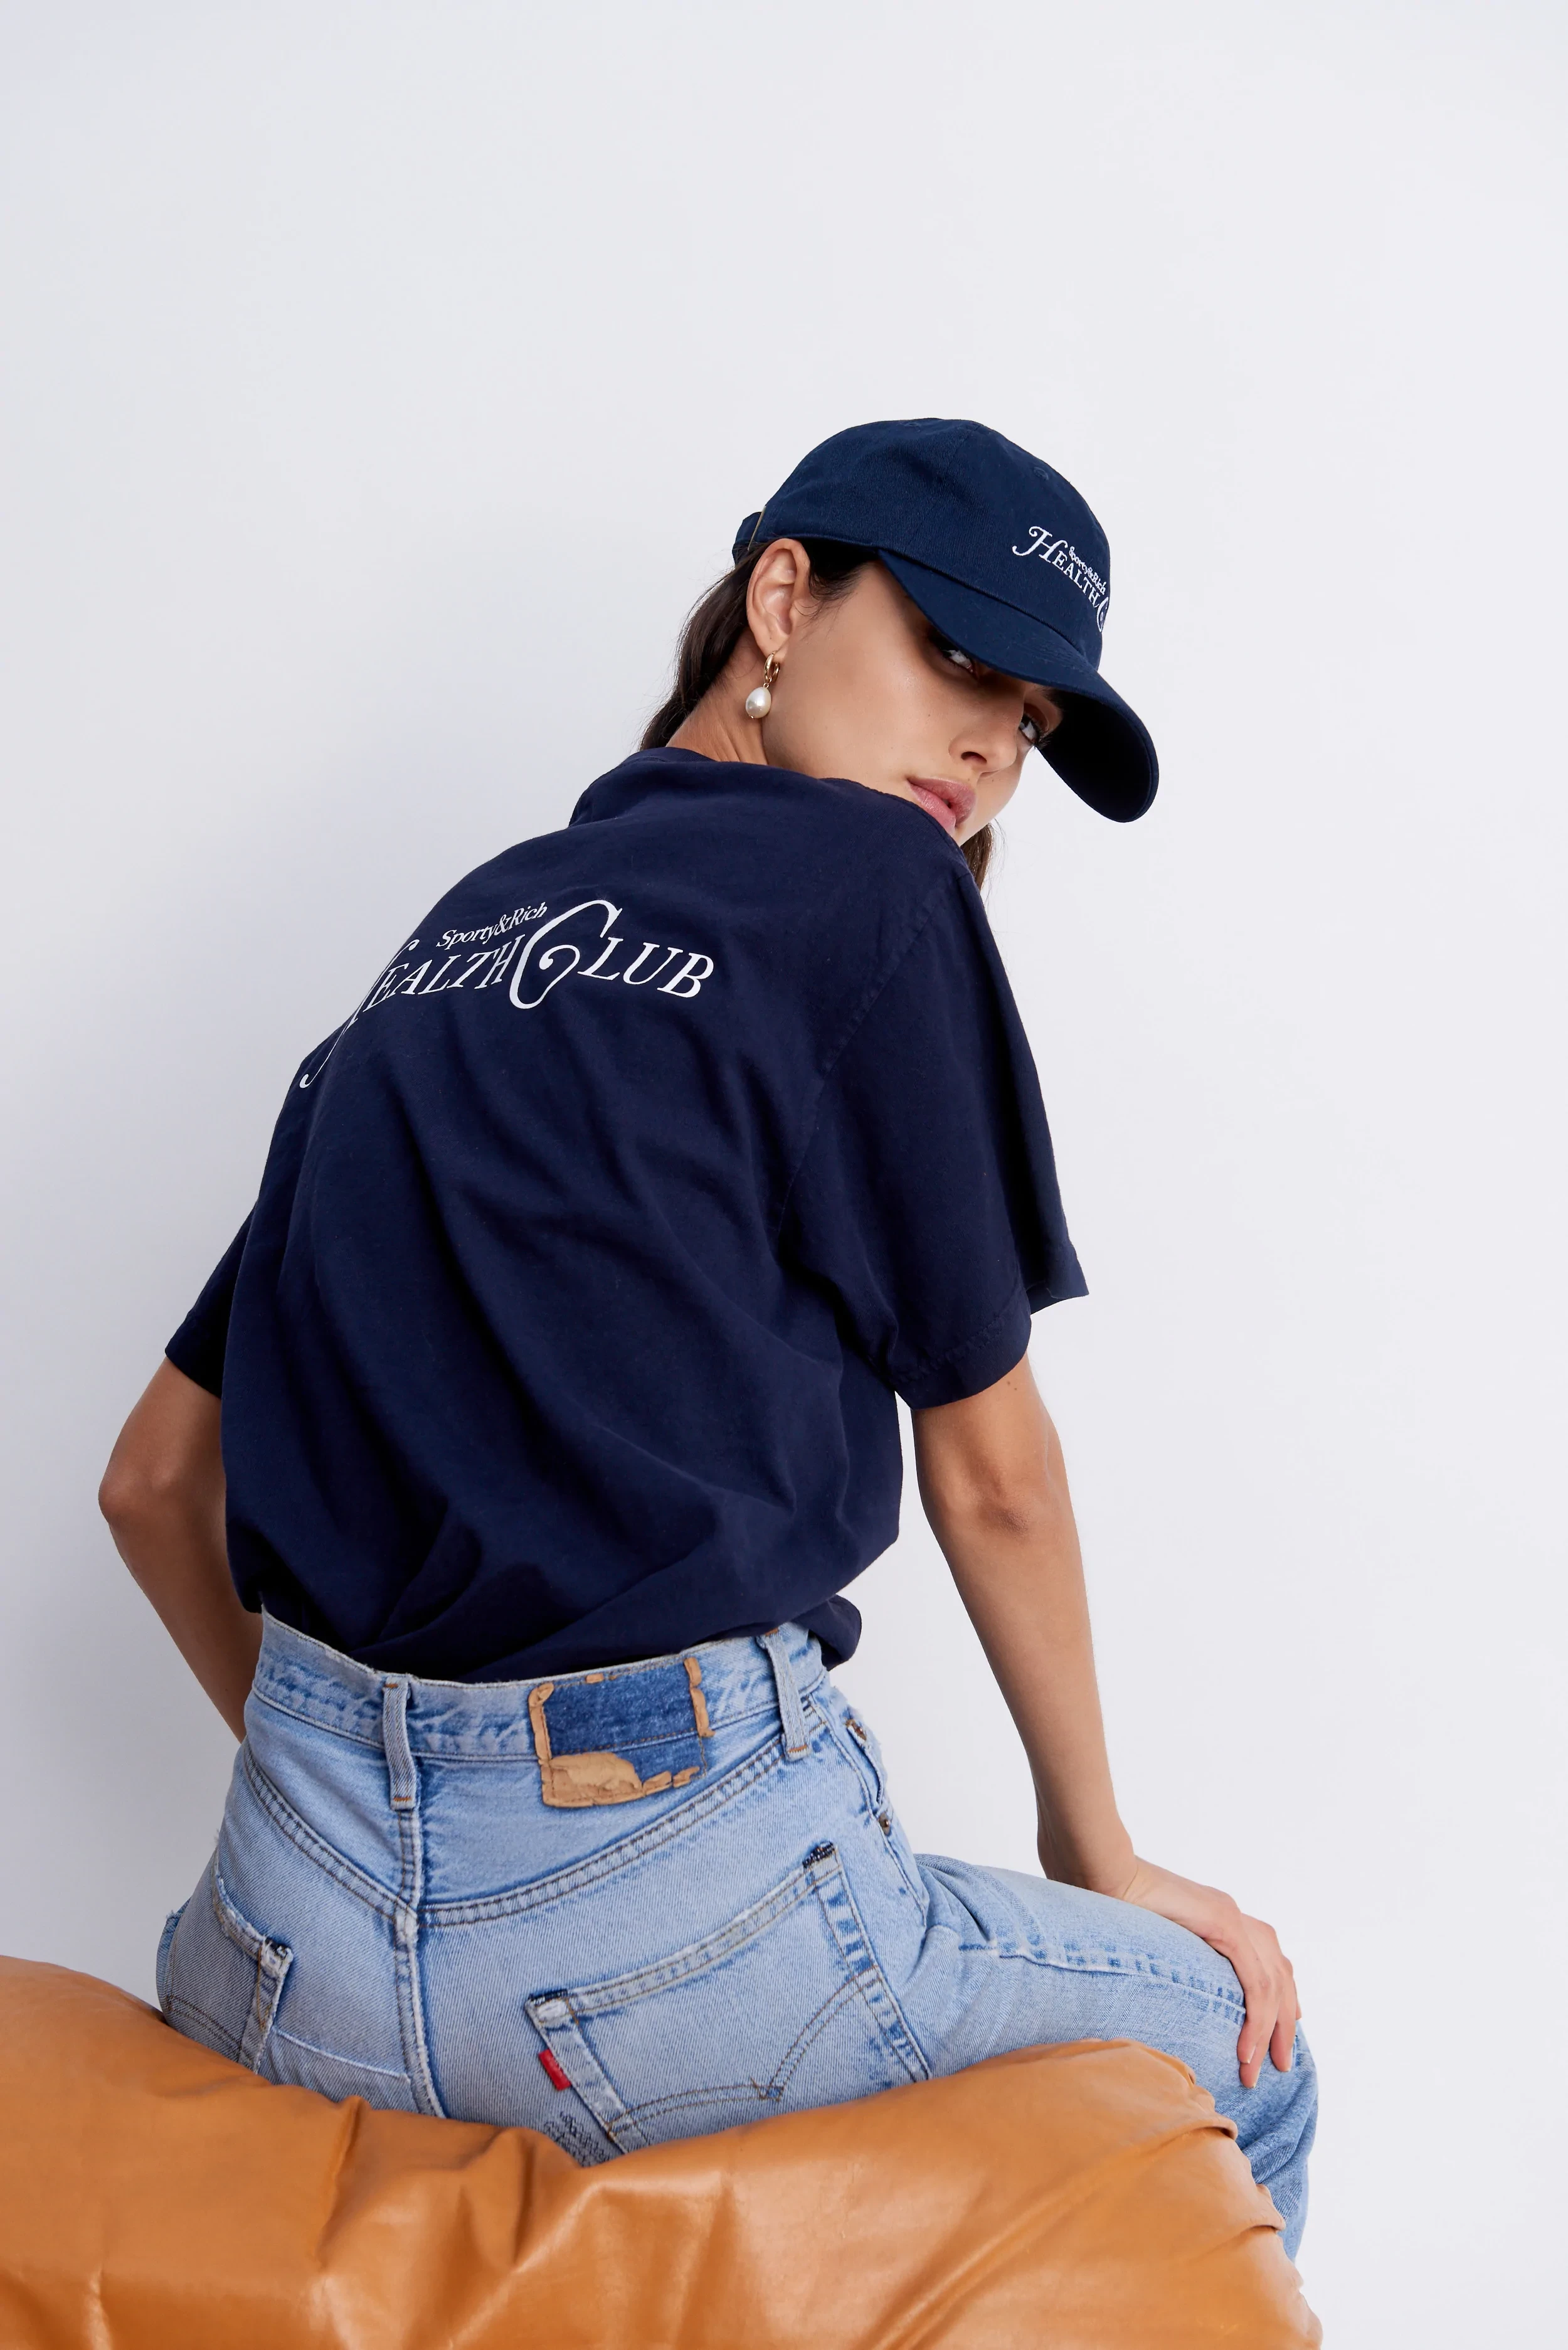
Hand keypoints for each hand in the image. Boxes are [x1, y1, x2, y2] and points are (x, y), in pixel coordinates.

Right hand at [1102, 1855, 1300, 2089]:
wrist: (1101, 1873)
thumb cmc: (1111, 1906)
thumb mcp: (1156, 1942)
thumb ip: (1178, 1960)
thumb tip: (1172, 1992)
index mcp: (1221, 1915)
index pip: (1269, 1961)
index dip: (1281, 1998)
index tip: (1282, 2033)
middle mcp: (1234, 1915)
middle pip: (1280, 1973)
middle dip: (1284, 2023)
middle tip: (1280, 2064)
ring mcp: (1232, 1916)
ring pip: (1273, 1984)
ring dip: (1270, 2032)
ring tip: (1257, 2070)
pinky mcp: (1224, 1924)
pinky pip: (1255, 1982)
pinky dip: (1257, 2020)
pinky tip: (1246, 2049)